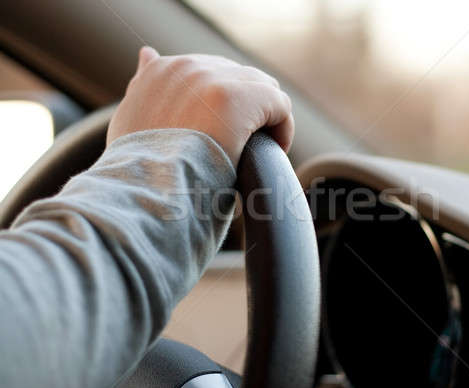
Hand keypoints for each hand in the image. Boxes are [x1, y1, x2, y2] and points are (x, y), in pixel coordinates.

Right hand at [107, 47, 293, 165]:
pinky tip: (274, 151)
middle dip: (246, 109)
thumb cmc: (139, 172)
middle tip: (244, 145)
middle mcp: (185, 68)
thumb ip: (143, 87)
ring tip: (260, 150)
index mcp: (160, 72)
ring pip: (261, 87)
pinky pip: (278, 103)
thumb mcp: (129, 122)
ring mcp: (212, 80)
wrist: (144, 194)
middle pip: (238, 76)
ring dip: (265, 117)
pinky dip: (282, 128)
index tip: (222, 135)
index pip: (210, 73)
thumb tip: (149, 53)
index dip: (222, 106)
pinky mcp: (239, 98)